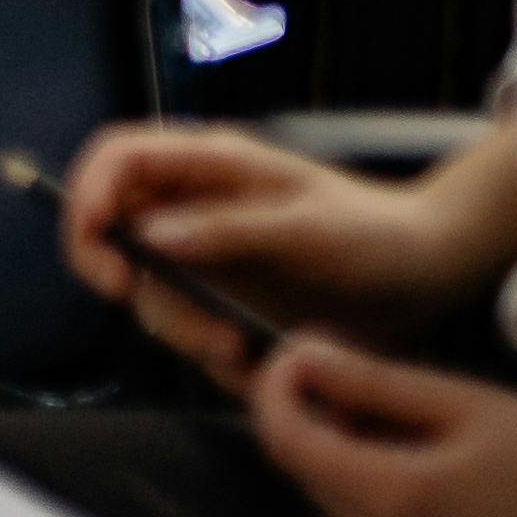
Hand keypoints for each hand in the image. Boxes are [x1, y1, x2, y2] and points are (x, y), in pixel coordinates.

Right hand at [51, 123, 512, 387]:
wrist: (428, 273)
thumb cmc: (377, 232)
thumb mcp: (309, 227)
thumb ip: (229, 227)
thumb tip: (149, 234)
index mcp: (208, 165)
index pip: (115, 159)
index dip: (87, 196)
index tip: (102, 253)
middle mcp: (192, 206)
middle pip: (113, 234)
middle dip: (138, 285)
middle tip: (187, 326)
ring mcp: (204, 255)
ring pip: (148, 292)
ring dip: (181, 328)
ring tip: (242, 349)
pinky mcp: (222, 299)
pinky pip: (186, 327)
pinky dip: (208, 351)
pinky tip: (255, 358)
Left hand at [248, 339, 516, 516]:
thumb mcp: (469, 403)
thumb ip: (373, 383)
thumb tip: (299, 355)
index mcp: (393, 501)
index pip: (285, 440)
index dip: (275, 386)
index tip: (297, 345)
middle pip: (303, 472)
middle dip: (305, 412)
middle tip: (342, 360)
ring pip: (334, 499)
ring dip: (337, 446)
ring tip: (384, 396)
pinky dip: (369, 479)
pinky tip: (412, 444)